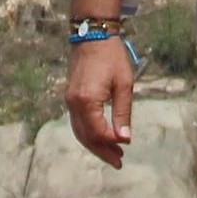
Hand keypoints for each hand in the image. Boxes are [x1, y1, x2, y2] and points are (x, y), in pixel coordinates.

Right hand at [62, 36, 137, 164]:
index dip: (112, 142)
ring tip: (112, 154)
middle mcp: (74, 104)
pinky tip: (101, 137)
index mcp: (87, 101)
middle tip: (119, 162)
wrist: (92, 35)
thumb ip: (123, 113)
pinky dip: (89, 133)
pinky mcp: (71, 97)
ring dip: (95, 145)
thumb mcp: (124, 85)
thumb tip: (124, 139)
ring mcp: (70, 101)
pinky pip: (77, 122)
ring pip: (79, 132)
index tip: (127, 145)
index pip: (98, 132)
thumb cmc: (112, 57)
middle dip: (102, 151)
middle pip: (86, 137)